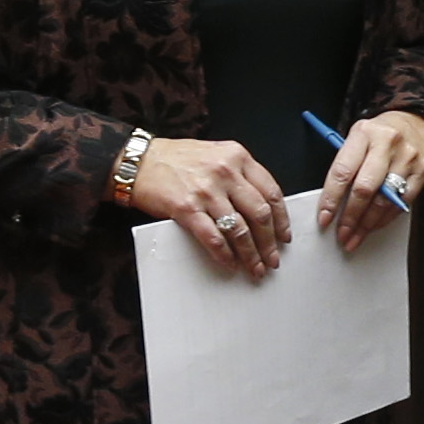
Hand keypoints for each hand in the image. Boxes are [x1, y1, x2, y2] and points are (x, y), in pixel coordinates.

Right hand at [128, 135, 286, 279]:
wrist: (139, 162)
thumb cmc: (177, 159)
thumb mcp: (216, 154)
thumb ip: (239, 173)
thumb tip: (262, 205)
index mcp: (237, 157)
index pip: (271, 192)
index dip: (281, 219)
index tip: (284, 236)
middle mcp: (225, 173)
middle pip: (259, 214)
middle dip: (270, 242)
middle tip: (273, 259)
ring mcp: (206, 191)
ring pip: (239, 230)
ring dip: (251, 254)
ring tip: (255, 268)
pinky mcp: (186, 208)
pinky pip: (213, 237)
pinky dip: (225, 254)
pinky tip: (230, 263)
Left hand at [317, 108, 423, 254]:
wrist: (414, 122)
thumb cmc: (378, 135)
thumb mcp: (356, 138)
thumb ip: (346, 166)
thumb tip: (332, 204)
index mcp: (364, 133)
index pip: (343, 171)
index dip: (331, 199)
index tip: (324, 219)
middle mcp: (388, 143)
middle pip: (365, 189)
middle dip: (351, 217)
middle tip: (342, 235)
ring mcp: (409, 158)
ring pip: (385, 200)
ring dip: (367, 224)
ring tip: (355, 237)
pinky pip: (402, 203)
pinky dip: (386, 218)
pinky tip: (374, 226)